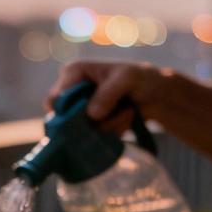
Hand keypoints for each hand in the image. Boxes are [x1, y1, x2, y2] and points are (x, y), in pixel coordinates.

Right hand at [47, 61, 169, 132]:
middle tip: (118, 112)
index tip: (92, 117)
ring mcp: (80, 111)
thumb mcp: (127, 78)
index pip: (55, 99)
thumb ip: (108, 93)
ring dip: (109, 126)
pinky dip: (113, 132)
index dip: (67, 113)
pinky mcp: (90, 126)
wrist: (155, 94)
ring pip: (83, 132)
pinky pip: (94, 138)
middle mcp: (72, 93)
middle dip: (94, 123)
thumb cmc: (140, 78)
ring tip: (127, 112)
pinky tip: (125, 119)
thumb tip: (91, 115)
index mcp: (73, 73)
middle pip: (66, 121)